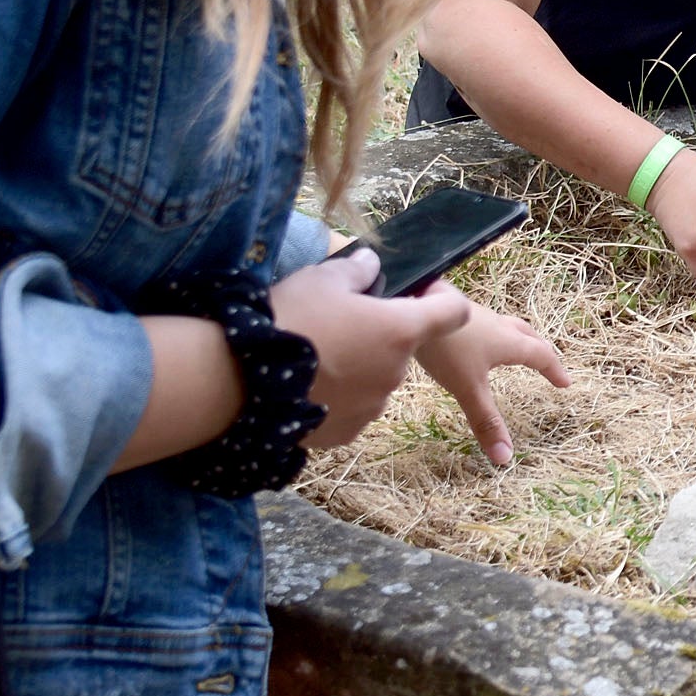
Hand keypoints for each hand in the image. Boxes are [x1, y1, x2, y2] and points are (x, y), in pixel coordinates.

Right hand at [266, 250, 473, 447]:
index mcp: (400, 330)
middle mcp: (396, 372)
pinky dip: (337, 395)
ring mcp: (373, 406)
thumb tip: (371, 264)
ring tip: (315, 356)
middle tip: (338, 323)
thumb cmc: (290, 320)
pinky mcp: (347, 431)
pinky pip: (351, 406)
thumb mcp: (321, 279)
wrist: (242, 380)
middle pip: (402, 347)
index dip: (442, 298)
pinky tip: (306, 383)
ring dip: (357, 366)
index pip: (454, 312)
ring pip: (375, 377)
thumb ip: (356, 270)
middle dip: (379, 334)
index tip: (420, 292)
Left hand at [413, 298, 570, 465]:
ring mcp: (475, 314)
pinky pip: (483, 322)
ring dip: (515, 338)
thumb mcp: (468, 388)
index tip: (565, 383)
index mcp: (507, 342)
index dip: (554, 370)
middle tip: (546, 363)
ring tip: (512, 349)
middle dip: (539, 349)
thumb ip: (485, 421)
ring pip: (504, 326)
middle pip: (527, 335)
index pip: (540, 356)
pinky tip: (471, 340)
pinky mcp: (454, 310)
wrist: (414, 303)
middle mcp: (496, 324)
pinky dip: (490, 333)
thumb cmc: (446, 347)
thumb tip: (506, 458)